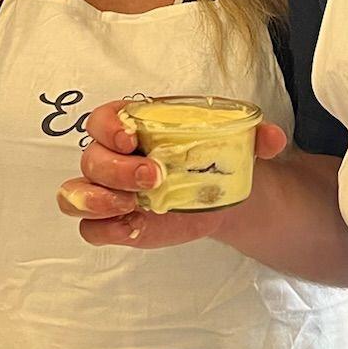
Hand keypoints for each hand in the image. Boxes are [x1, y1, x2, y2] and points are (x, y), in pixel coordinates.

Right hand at [56, 98, 288, 249]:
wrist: (223, 191)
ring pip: (75, 194)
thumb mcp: (236, 139)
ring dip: (97, 199)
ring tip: (134, 205)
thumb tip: (272, 137)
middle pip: (90, 158)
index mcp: (133, 124)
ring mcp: (109, 191)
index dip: (108, 127)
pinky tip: (135, 226)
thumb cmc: (215, 153)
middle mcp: (113, 156)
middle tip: (155, 177)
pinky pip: (91, 229)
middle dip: (117, 169)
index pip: (101, 119)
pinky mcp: (116, 223)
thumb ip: (255, 134)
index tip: (132, 138)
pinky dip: (106, 229)